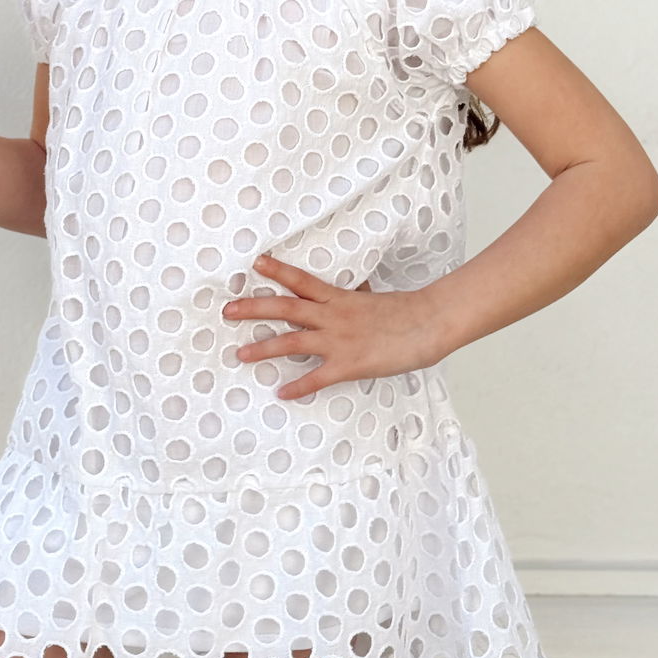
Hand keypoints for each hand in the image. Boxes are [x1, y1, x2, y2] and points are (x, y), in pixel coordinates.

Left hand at [223, 253, 448, 399]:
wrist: (429, 324)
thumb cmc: (406, 312)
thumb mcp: (374, 300)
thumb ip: (356, 298)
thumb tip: (354, 292)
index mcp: (339, 298)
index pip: (302, 281)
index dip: (278, 271)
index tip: (255, 263)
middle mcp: (333, 316)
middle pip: (285, 308)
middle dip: (254, 309)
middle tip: (228, 310)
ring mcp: (339, 340)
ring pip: (292, 341)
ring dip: (264, 348)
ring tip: (241, 354)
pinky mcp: (349, 364)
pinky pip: (317, 378)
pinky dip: (298, 387)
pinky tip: (282, 394)